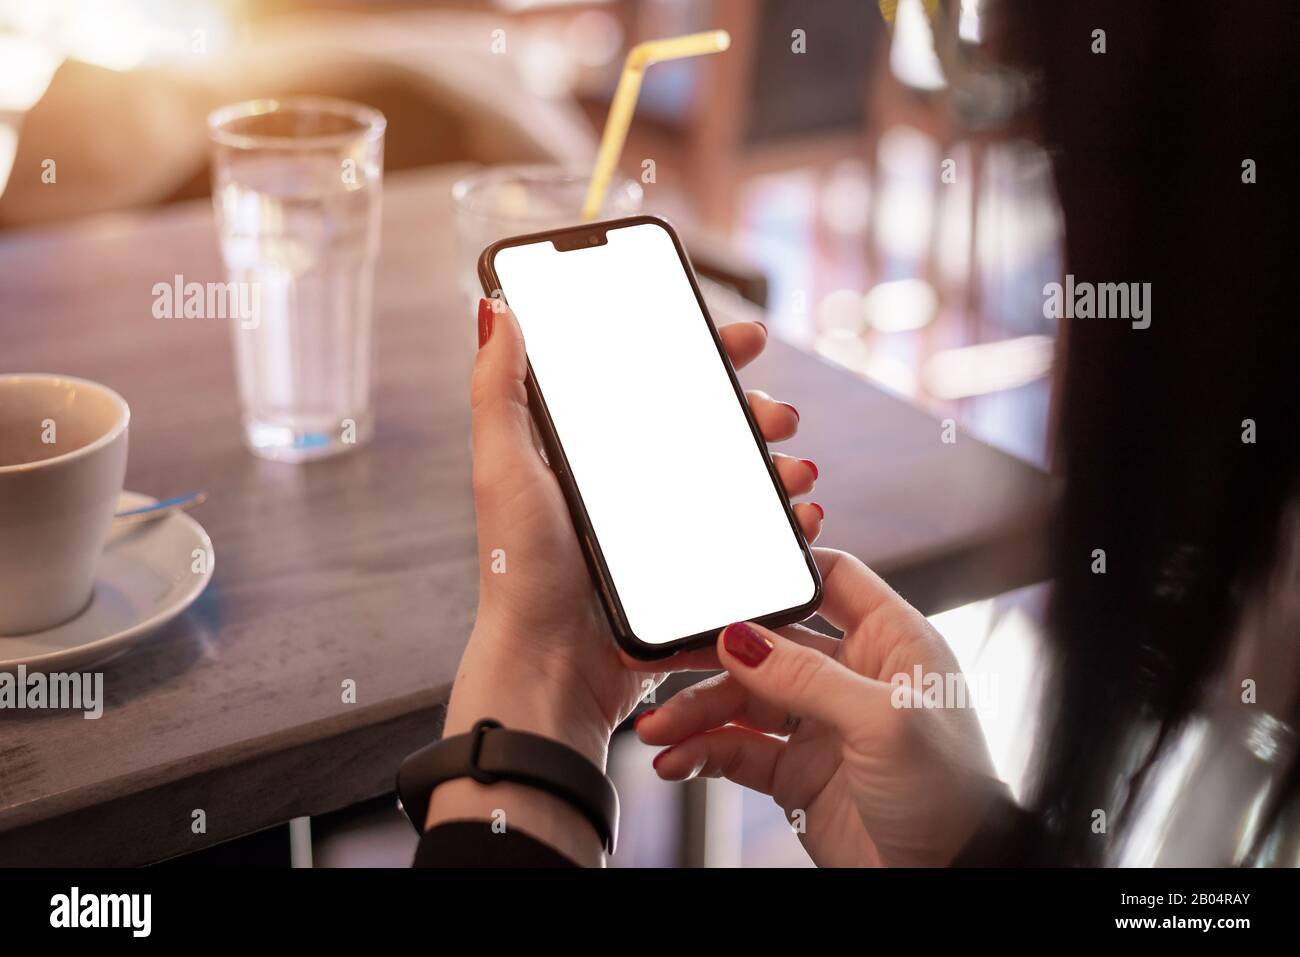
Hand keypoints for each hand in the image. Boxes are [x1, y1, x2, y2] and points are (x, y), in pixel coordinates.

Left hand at [438, 298, 821, 789]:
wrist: (551, 668)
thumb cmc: (519, 571)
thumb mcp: (504, 469)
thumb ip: (499, 391)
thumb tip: (498, 310)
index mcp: (589, 451)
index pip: (652, 382)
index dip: (701, 354)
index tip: (743, 338)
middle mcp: (629, 483)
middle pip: (706, 426)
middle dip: (754, 410)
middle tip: (779, 414)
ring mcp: (662, 528)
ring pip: (735, 478)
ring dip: (776, 464)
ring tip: (796, 471)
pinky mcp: (687, 571)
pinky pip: (746, 535)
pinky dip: (780, 520)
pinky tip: (798, 516)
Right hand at [635, 548, 1005, 866]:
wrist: (950, 881)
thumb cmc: (951, 794)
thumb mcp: (883, 722)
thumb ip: (806, 677)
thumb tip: (741, 637)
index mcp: (891, 642)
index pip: (831, 579)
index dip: (779, 570)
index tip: (720, 572)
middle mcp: (852, 675)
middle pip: (768, 642)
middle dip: (711, 648)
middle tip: (657, 654)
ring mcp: (820, 724)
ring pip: (742, 698)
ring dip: (696, 711)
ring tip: (659, 729)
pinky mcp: (797, 772)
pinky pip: (738, 750)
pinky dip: (703, 752)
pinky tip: (677, 760)